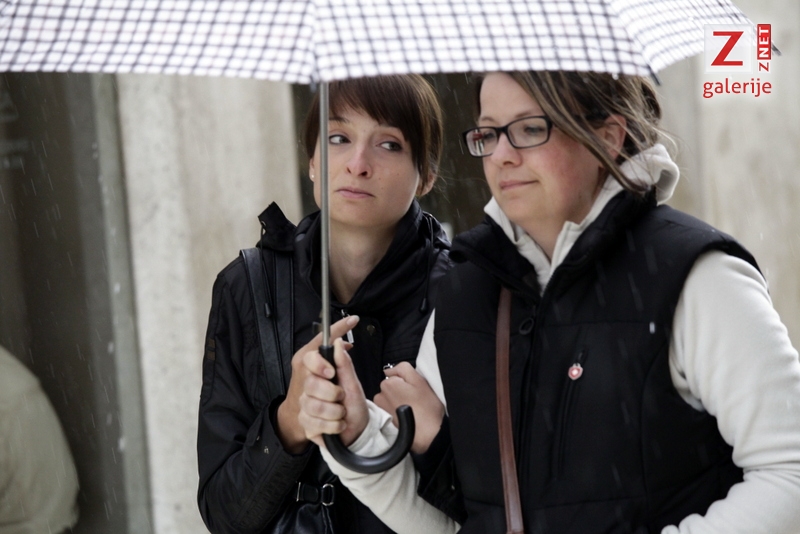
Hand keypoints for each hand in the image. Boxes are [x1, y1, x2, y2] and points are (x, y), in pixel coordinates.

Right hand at [276, 315, 358, 452]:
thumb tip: (337, 341)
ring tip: (342, 413)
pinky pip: (314, 423)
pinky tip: (338, 425)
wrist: (356, 430)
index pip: (309, 358)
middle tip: (342, 397)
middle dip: (332, 393)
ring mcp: (305, 405)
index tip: (331, 372)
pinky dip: (333, 426)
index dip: (318, 364)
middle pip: (311, 384)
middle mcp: (309, 387)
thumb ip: (344, 363)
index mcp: (321, 373)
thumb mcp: (353, 383)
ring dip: (335, 412)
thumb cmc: (354, 404)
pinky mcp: (305, 422)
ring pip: (313, 405)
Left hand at [374, 362, 444, 453]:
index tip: (415, 390)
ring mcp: (380, 409)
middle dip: (401, 391)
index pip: (395, 376)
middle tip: (415, 400)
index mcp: (388, 383)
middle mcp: (380, 396)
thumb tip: (389, 370)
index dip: (406, 382)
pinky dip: (395, 412)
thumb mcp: (420, 381)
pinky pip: (388, 410)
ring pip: (389, 398)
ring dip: (398, 401)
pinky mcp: (383, 421)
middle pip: (391, 387)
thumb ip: (403, 368)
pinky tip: (406, 417)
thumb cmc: (427, 408)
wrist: (427, 436)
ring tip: (411, 409)